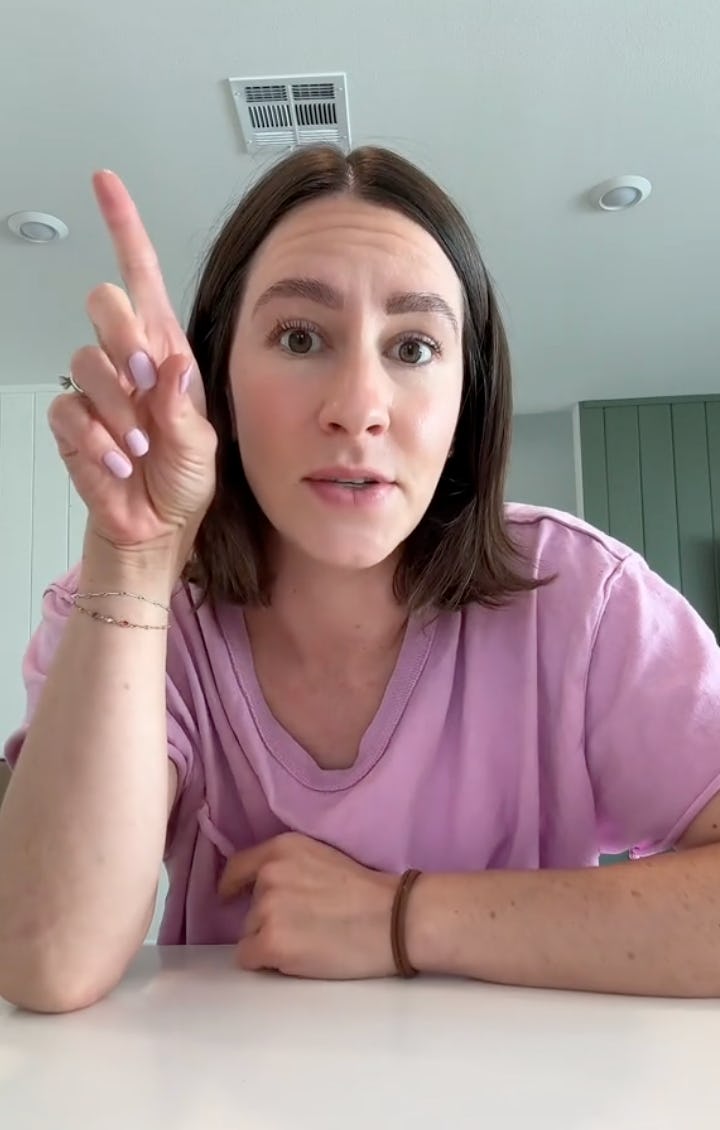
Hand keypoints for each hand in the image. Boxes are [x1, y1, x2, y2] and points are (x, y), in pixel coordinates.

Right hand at [48, 170, 216, 562]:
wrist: (158, 528)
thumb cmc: (185, 483)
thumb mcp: (203, 444)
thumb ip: (185, 406)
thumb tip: (169, 362)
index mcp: (167, 354)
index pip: (142, 278)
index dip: (124, 229)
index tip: (106, 184)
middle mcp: (129, 362)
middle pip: (105, 304)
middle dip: (125, 339)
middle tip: (147, 383)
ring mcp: (97, 390)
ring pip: (86, 360)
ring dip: (118, 407)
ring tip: (141, 445)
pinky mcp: (72, 422)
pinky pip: (70, 409)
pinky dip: (97, 439)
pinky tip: (118, 461)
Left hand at [219, 834, 397, 978]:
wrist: (393, 919)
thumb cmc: (368, 892)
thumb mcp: (321, 858)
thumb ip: (287, 868)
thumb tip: (259, 891)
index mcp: (281, 848)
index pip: (236, 868)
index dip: (234, 887)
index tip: (232, 898)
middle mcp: (268, 874)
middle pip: (248, 908)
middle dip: (267, 920)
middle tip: (304, 927)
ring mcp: (267, 909)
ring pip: (249, 935)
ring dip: (269, 942)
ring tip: (307, 943)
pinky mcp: (270, 943)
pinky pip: (248, 959)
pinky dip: (266, 963)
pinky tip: (295, 960)